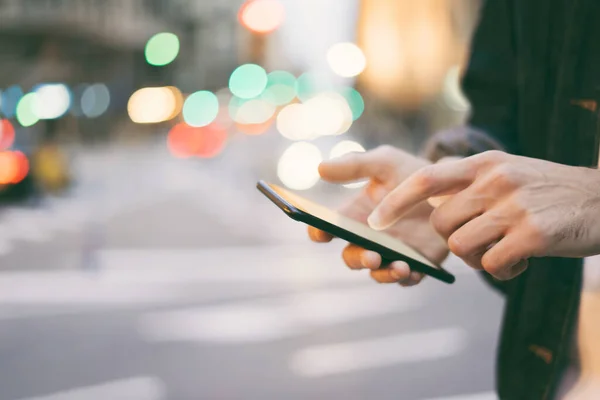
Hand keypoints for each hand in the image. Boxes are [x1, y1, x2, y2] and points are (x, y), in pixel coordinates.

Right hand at [308, 146, 448, 285]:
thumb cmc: (411, 173)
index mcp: (353, 215)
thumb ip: (354, 165)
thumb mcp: (385, 163)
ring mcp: (391, 253)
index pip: (326, 228)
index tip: (321, 232)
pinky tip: (413, 269)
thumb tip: (320, 168)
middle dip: (357, 259)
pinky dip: (408, 277)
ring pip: (377, 272)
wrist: (453, 186)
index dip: (318, 232)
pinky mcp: (416, 264)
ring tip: (398, 266)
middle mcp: (368, 238)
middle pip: (351, 256)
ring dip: (382, 273)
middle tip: (371, 255)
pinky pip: (407, 278)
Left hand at [368, 150, 599, 279]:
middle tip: (483, 242)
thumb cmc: (548, 192)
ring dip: (477, 259)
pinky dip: (502, 270)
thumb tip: (429, 203)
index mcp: (485, 164)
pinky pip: (491, 264)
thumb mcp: (508, 173)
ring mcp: (514, 206)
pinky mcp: (532, 234)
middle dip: (454, 241)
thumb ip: (470, 184)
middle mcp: (495, 180)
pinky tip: (522, 261)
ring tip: (504, 251)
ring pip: (460, 246)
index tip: (374, 222)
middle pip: (440, 224)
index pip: (426, 179)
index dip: (396, 202)